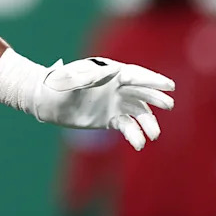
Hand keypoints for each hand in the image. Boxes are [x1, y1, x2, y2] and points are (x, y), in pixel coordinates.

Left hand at [34, 57, 174, 150]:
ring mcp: (115, 103)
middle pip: (142, 91)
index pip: (135, 74)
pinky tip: (138, 144)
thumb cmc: (58, 84)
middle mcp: (116, 87)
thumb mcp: (70, 79)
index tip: (168, 85)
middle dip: (156, 97)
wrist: (47, 101)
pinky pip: (127, 126)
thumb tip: (108, 74)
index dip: (152, 79)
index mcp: (109, 72)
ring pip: (139, 112)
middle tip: (169, 105)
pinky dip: (135, 134)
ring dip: (148, 122)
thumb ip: (87, 77)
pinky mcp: (110, 119)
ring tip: (154, 134)